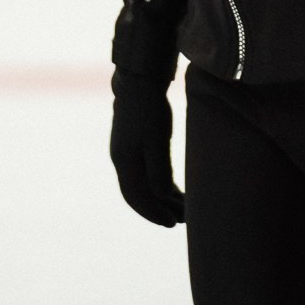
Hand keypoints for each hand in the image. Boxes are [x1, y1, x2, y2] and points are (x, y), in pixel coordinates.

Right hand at [109, 75, 183, 225]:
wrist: (140, 80)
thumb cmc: (150, 110)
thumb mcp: (157, 141)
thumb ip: (159, 170)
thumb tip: (161, 197)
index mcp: (125, 162)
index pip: (136, 197)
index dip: (153, 213)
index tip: (172, 224)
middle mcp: (122, 160)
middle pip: (138, 194)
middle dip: (157, 210)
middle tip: (181, 220)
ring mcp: (127, 152)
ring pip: (143, 184)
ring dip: (161, 199)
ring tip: (182, 208)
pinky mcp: (135, 144)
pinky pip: (145, 172)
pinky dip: (159, 184)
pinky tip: (174, 190)